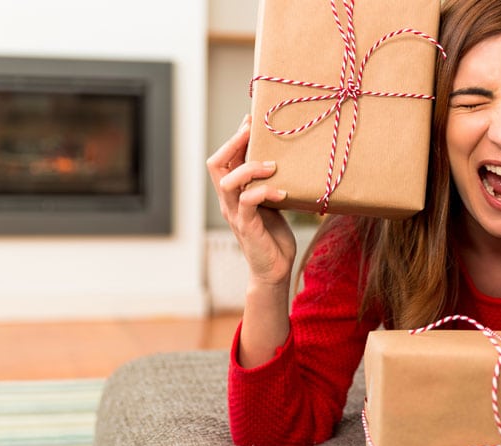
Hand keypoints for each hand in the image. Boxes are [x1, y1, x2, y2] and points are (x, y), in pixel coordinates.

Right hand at [206, 115, 295, 286]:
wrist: (274, 269)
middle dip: (233, 143)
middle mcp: (229, 201)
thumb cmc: (274, 236)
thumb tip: (284, 158)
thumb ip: (269, 183)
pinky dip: (264, 192)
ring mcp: (235, 214)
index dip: (234, 138)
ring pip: (227, 181)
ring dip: (249, 168)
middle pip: (215, 164)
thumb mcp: (272, 202)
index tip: (251, 120)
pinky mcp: (247, 227)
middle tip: (253, 131)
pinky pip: (248, 202)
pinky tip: (282, 192)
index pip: (223, 159)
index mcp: (233, 193)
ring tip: (272, 166)